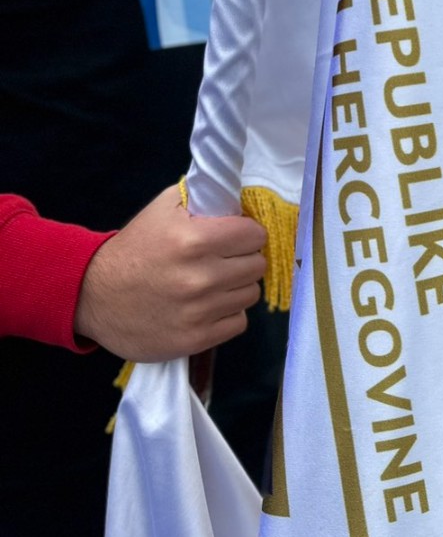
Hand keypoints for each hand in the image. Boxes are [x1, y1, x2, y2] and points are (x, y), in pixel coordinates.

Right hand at [74, 186, 266, 361]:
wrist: (92, 295)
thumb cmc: (135, 248)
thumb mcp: (164, 209)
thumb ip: (205, 197)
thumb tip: (243, 199)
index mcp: (194, 240)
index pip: (256, 235)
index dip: (246, 234)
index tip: (234, 237)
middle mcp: (199, 277)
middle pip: (257, 265)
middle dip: (242, 260)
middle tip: (220, 261)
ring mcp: (198, 311)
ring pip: (250, 293)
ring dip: (235, 288)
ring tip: (209, 284)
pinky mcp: (195, 339)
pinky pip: (239, 322)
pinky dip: (227, 314)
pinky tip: (205, 306)